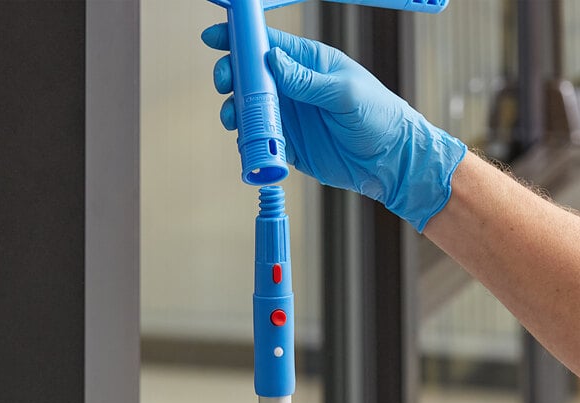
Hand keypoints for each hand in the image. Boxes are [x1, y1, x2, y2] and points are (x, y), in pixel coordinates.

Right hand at [202, 23, 465, 231]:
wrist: (389, 161)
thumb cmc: (378, 116)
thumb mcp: (345, 93)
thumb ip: (308, 80)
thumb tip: (272, 60)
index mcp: (310, 64)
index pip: (269, 44)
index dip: (241, 39)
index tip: (216, 39)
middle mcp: (296, 88)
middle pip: (252, 76)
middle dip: (232, 77)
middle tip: (224, 85)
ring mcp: (291, 117)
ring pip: (252, 109)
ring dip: (236, 111)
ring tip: (231, 119)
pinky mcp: (290, 145)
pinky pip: (262, 139)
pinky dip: (250, 140)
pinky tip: (245, 140)